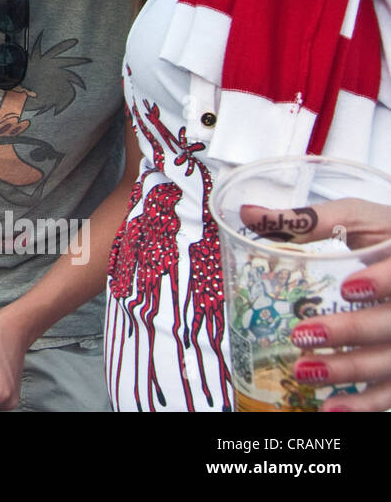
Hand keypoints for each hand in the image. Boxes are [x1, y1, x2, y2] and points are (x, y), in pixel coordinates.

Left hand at [241, 198, 390, 409]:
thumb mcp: (356, 219)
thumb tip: (248, 214)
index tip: (349, 287)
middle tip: (303, 335)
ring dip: (353, 372)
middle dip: (352, 332)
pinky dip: (367, 402)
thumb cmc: (386, 236)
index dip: (384, 282)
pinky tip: (332, 409)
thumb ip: (308, 220)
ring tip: (306, 373)